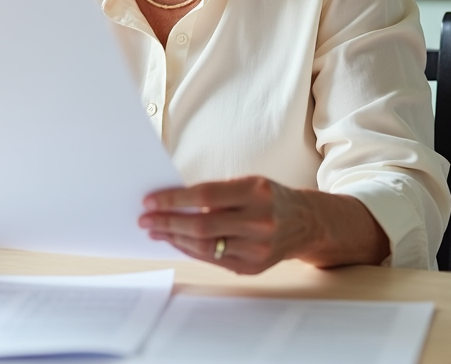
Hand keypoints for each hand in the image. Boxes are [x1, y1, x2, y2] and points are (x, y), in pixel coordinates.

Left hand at [138, 177, 389, 273]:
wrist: (305, 223)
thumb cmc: (267, 197)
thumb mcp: (246, 183)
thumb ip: (213, 192)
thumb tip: (170, 202)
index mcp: (255, 192)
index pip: (205, 196)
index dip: (173, 199)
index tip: (149, 200)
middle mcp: (259, 221)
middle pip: (202, 226)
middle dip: (167, 223)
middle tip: (145, 219)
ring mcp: (258, 248)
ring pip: (205, 247)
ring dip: (174, 239)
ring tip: (155, 231)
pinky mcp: (253, 267)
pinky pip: (213, 260)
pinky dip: (190, 250)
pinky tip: (175, 241)